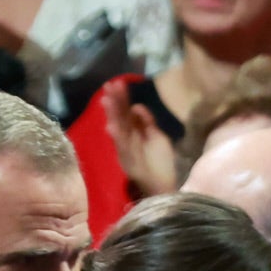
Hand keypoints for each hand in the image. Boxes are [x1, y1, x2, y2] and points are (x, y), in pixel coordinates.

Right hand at [102, 79, 177, 198]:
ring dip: (111, 116)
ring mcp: (127, 151)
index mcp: (134, 133)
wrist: (164, 188)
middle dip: (114, 102)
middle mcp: (128, 140)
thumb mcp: (157, 137)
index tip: (118, 83)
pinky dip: (116, 138)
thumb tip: (136, 105)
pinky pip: (122, 149)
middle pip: (120, 118)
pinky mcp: (129, 163)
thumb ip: (147, 122)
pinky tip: (111, 128)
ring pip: (118, 131)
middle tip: (108, 85)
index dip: (122, 99)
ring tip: (106, 100)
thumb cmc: (161, 163)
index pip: (126, 112)